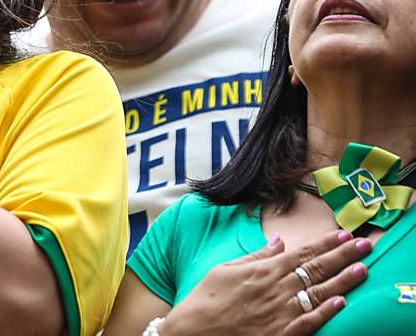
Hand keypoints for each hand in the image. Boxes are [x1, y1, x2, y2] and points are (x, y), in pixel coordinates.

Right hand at [162, 231, 370, 335]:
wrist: (195, 332)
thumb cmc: (206, 299)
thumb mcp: (225, 269)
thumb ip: (255, 256)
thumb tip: (278, 241)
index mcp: (263, 271)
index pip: (302, 253)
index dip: (325, 243)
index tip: (343, 234)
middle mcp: (277, 289)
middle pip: (317, 269)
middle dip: (342, 255)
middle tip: (364, 246)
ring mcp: (281, 312)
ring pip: (320, 293)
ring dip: (343, 280)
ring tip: (362, 269)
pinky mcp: (282, 333)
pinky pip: (310, 321)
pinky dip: (327, 311)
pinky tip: (342, 302)